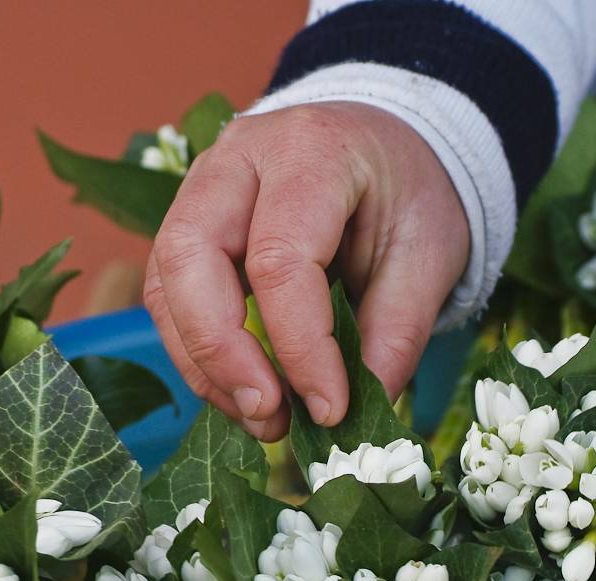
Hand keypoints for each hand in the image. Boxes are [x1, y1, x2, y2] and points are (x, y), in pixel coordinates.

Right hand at [143, 101, 468, 440]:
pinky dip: (200, 356)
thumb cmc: (407, 192)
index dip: (299, 346)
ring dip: (205, 366)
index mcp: (310, 150)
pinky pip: (169, 298)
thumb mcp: (430, 254)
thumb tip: (361, 407)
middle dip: (221, 354)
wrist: (385, 145)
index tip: (329, 408)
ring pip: (165, 284)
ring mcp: (201, 188)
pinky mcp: (187, 226)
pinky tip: (244, 392)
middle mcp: (237, 159)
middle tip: (270, 417)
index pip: (279, 259)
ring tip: (264, 419)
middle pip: (189, 258)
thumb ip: (398, 329)